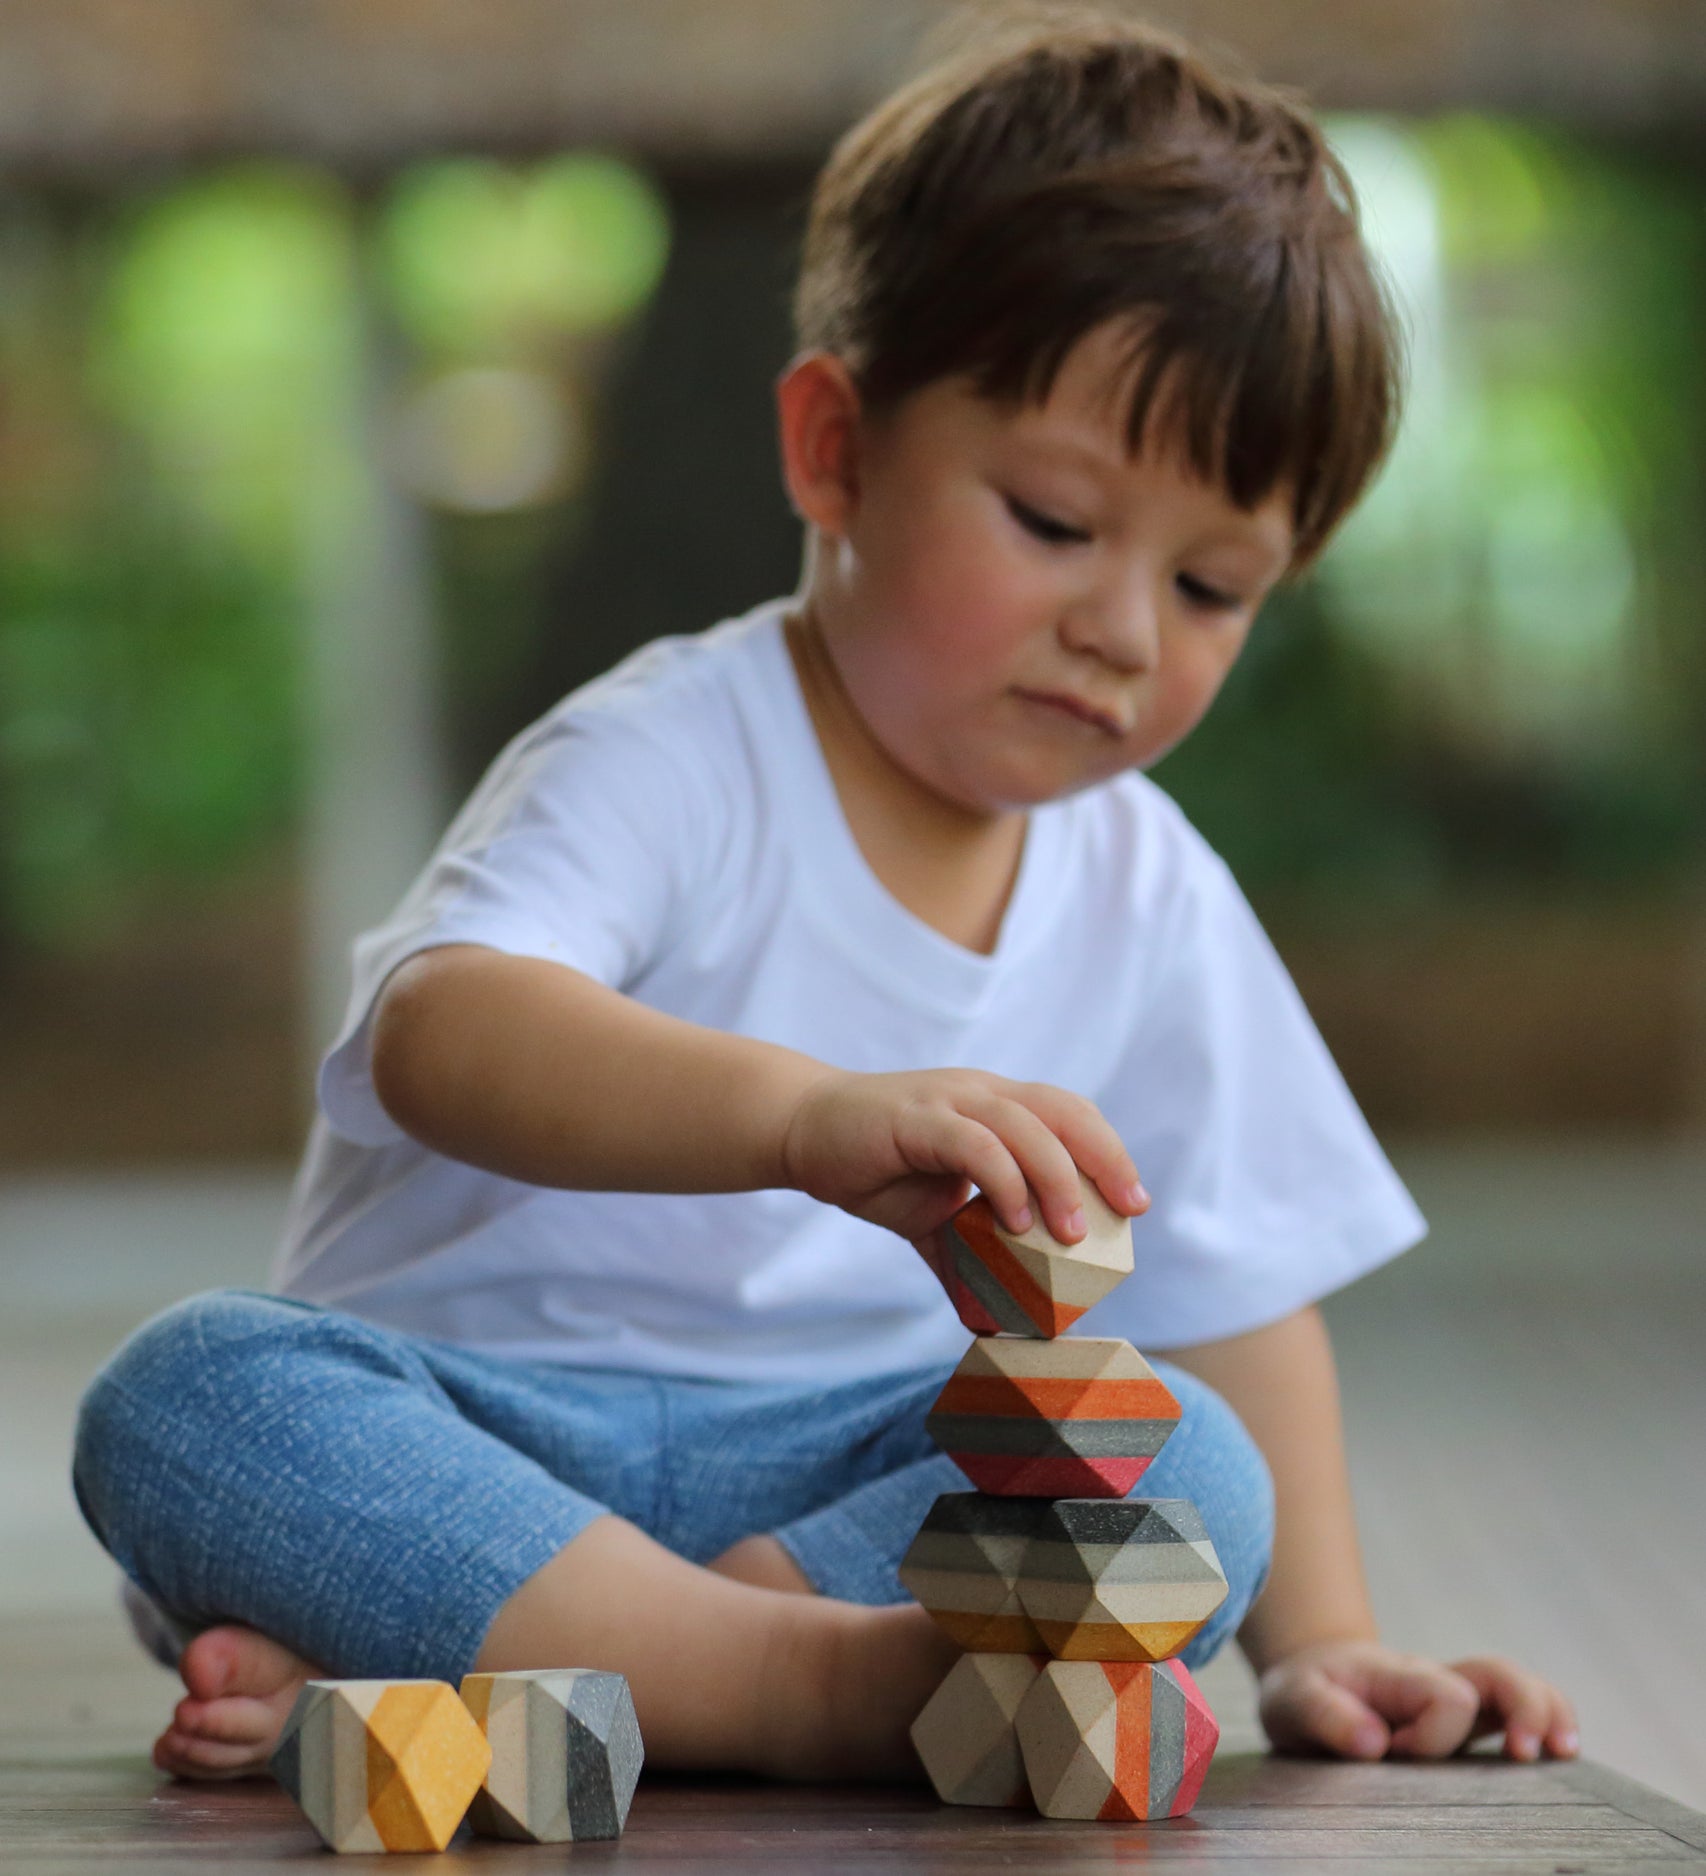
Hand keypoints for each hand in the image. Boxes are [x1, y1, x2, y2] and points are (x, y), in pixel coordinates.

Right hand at [778, 1066, 1147, 1246]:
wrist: (804, 1133)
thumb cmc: (875, 1168)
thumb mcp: (931, 1221)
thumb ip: (964, 1261)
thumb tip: (988, 1321)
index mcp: (995, 1108)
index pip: (1070, 1115)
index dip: (1107, 1153)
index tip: (1132, 1204)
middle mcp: (981, 1094)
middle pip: (1063, 1111)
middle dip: (1105, 1159)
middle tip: (1127, 1212)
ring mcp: (950, 1100)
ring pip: (1024, 1125)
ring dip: (1056, 1178)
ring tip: (1072, 1234)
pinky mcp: (916, 1118)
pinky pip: (973, 1143)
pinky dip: (1002, 1179)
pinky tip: (1013, 1222)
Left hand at [1258, 1637, 1578, 1762]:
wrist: (1308, 1680)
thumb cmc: (1302, 1692)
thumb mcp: (1292, 1701)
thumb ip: (1327, 1716)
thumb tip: (1377, 1744)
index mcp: (1398, 1677)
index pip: (1447, 1698)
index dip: (1434, 1735)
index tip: (1396, 1753)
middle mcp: (1435, 1683)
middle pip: (1498, 1674)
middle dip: (1522, 1708)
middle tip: (1525, 1752)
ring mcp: (1456, 1701)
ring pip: (1518, 1687)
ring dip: (1547, 1714)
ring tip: (1564, 1753)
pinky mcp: (1465, 1723)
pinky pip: (1516, 1712)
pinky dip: (1546, 1727)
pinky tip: (1559, 1757)